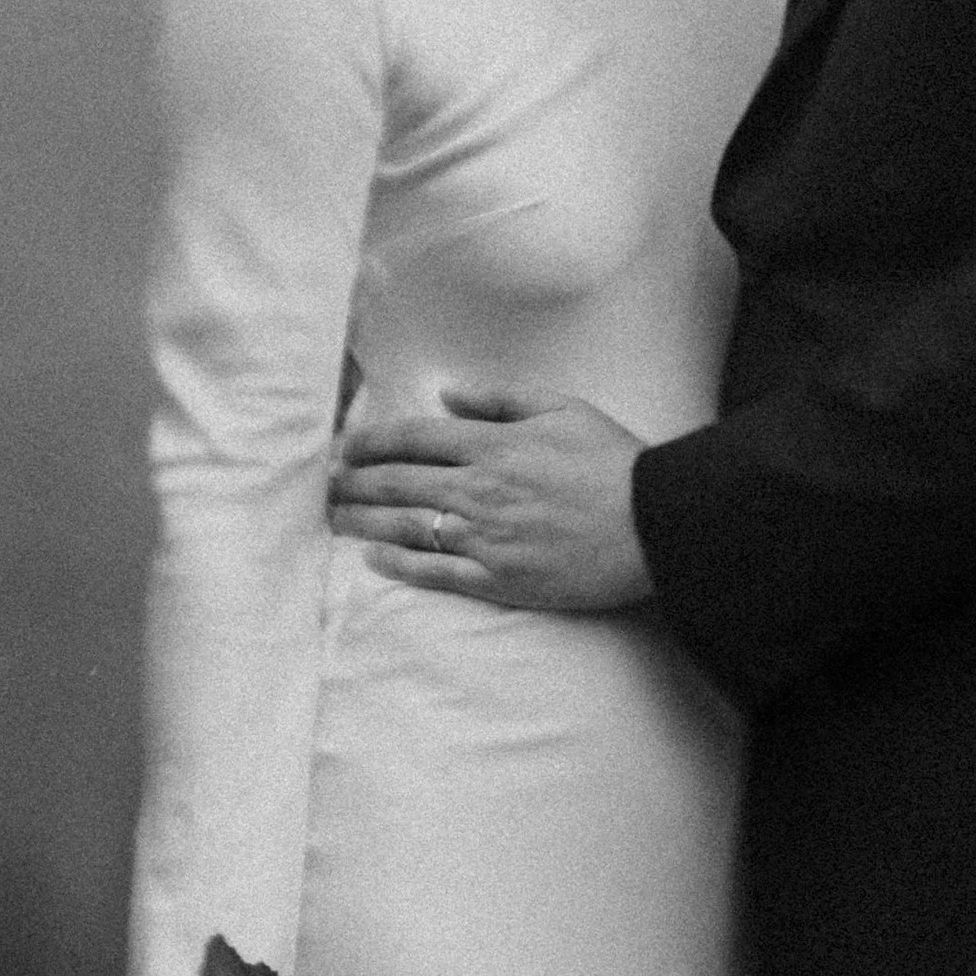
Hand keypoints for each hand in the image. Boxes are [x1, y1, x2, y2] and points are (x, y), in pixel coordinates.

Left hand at [329, 388, 651, 613]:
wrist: (652, 524)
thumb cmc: (612, 462)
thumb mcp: (562, 408)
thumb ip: (501, 398)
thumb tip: (448, 396)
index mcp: (495, 445)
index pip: (415, 439)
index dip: (372, 442)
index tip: (343, 446)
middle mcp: (481, 489)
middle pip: (400, 483)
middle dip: (354, 482)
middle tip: (323, 485)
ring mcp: (487, 537)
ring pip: (408, 527)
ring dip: (364, 522)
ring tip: (333, 519)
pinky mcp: (500, 578)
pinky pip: (438, 573)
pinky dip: (400, 566)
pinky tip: (373, 560)